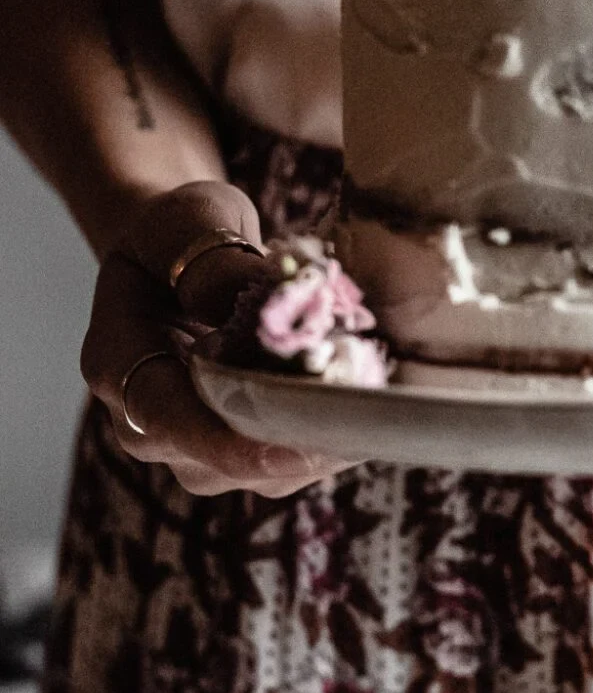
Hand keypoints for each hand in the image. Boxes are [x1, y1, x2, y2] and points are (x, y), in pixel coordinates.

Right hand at [81, 179, 347, 496]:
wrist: (176, 255)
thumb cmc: (179, 233)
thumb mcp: (189, 220)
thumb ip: (215, 259)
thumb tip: (265, 296)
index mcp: (116, 361)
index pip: (168, 418)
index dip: (232, 442)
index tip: (298, 447)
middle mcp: (143, 419)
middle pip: (218, 460)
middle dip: (293, 446)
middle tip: (366, 422)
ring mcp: (189, 443)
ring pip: (260, 473)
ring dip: (318, 445)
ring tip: (376, 409)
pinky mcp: (234, 447)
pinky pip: (283, 461)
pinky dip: (326, 437)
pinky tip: (369, 406)